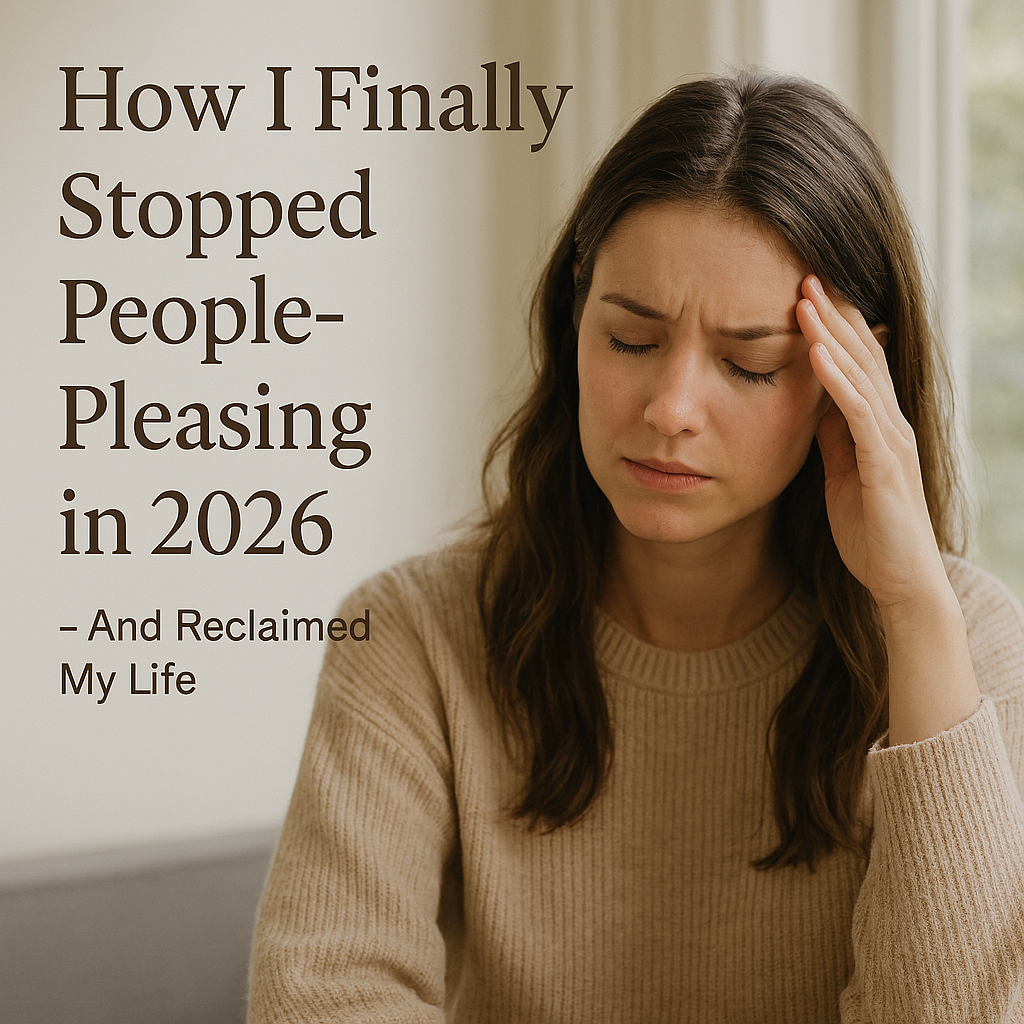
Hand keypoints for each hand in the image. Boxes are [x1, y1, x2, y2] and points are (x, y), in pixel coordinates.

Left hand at [796, 275, 947, 609]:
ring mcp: (890, 441)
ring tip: (805, 299)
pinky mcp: (884, 465)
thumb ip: (832, 435)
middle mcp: (889, 424)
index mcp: (876, 425)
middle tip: (806, 275)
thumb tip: (811, 401)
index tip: (804, 292)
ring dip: (831, 335)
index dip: (834, 327)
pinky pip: (859, 414)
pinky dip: (838, 382)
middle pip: (861, 356)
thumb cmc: (869, 528)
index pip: (857, 363)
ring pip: (861, 375)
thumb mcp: (841, 471)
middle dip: (834, 316)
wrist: (898, 579)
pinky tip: (817, 355)